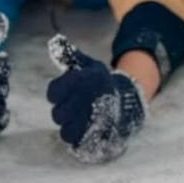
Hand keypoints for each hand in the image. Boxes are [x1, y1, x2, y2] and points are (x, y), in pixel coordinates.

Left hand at [46, 34, 146, 163]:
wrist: (130, 102)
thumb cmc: (103, 83)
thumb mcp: (90, 66)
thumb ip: (71, 55)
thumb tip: (55, 42)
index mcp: (82, 80)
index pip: (53, 91)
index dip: (57, 92)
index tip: (65, 92)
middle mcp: (85, 99)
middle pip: (57, 113)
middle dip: (64, 110)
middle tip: (75, 106)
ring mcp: (90, 120)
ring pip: (64, 128)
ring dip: (70, 123)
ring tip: (80, 117)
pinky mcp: (94, 136)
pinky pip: (73, 140)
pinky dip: (76, 135)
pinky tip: (83, 127)